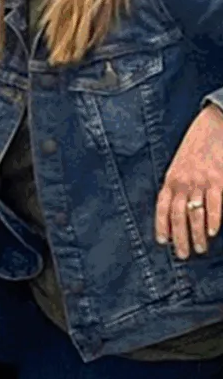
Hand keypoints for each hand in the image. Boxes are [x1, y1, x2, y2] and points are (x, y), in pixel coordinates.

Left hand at [155, 102, 222, 258]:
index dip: (161, 226)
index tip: (163, 242)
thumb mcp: (180, 164)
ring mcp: (200, 181)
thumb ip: (177, 184)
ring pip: (195, 214)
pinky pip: (214, 203)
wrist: (214, 123)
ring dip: (196, 234)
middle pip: (177, 216)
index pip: (161, 208)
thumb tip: (177, 205)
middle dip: (179, 238)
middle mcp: (182, 182)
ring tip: (199, 249)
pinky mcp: (217, 178)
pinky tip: (213, 232)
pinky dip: (214, 219)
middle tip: (182, 255)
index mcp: (170, 179)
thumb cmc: (197, 145)